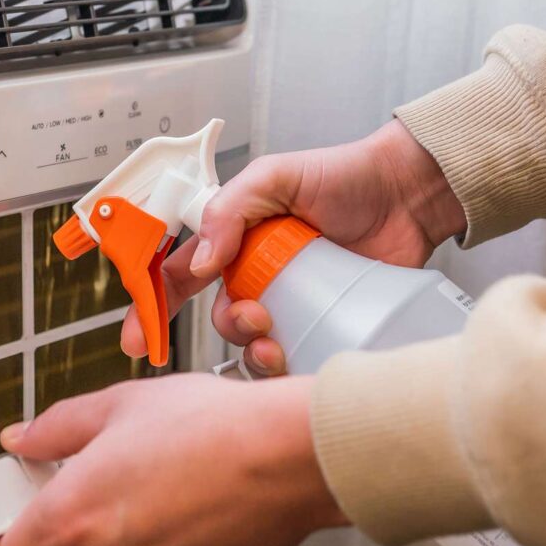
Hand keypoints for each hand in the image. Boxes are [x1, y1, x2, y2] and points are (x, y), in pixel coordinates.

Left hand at [0, 374, 348, 545]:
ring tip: (130, 487)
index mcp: (74, 514)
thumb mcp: (118, 405)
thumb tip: (24, 438)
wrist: (288, 458)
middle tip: (63, 498)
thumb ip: (58, 428)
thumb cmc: (212, 428)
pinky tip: (165, 502)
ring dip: (97, 542)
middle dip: (43, 541)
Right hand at [121, 119, 466, 374]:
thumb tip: (203, 261)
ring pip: (253, 345)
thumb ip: (229, 209)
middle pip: (220, 318)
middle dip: (228, 327)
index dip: (153, 308)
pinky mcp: (323, 323)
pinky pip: (295, 357)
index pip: (182, 276)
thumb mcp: (274, 177)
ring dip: (254, 353)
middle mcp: (258, 276)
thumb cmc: (343, 177)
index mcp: (235, 241)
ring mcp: (291, 303)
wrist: (409, 195)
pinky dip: (287, 369)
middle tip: (256, 318)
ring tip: (275, 342)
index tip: (136, 339)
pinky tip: (297, 358)